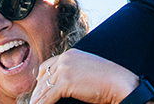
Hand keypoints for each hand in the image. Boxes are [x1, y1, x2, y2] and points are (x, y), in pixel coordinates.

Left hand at [29, 49, 143, 103]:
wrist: (119, 83)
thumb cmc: (108, 80)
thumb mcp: (88, 70)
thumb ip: (74, 72)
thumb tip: (62, 86)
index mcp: (71, 54)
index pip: (48, 66)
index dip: (41, 80)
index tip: (38, 90)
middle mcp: (65, 59)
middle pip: (43, 77)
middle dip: (37, 91)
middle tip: (34, 101)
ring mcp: (65, 69)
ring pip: (44, 88)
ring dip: (37, 100)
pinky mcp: (65, 82)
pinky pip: (48, 97)